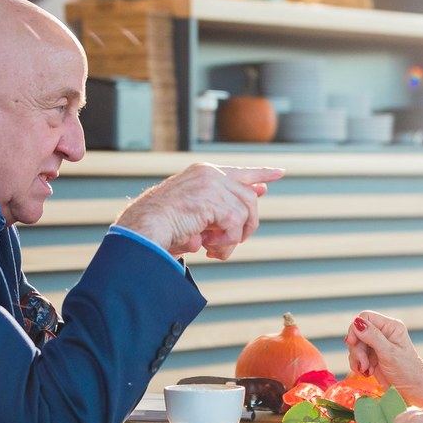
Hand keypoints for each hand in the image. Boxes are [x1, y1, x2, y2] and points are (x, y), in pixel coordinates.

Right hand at [115, 163, 283, 259]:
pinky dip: (225, 242)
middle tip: (232, 244)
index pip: (240, 172)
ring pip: (245, 214)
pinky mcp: (214, 199)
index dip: (261, 175)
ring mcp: (213, 183)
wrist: (144, 227)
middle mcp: (210, 173)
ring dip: (233, 237)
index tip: (278, 173)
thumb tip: (252, 201)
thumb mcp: (197, 214)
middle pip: (249, 198)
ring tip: (214, 250)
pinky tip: (208, 247)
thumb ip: (221, 208)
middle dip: (248, 224)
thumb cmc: (162, 226)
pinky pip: (235, 225)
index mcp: (204, 173)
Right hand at [344, 311, 422, 405]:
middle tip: (364, 364)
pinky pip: (356, 356)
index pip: (365, 317)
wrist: (412, 389)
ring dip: (357, 359)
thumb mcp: (389, 353)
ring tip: (367, 370)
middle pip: (358, 332)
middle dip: (357, 349)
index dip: (355, 329)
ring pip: (355, 345)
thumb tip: (357, 322)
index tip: (352, 343)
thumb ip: (373, 337)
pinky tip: (367, 372)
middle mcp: (383, 333)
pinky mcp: (372, 357)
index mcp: (390, 327)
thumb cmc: (407, 371)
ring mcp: (376, 345)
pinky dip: (358, 365)